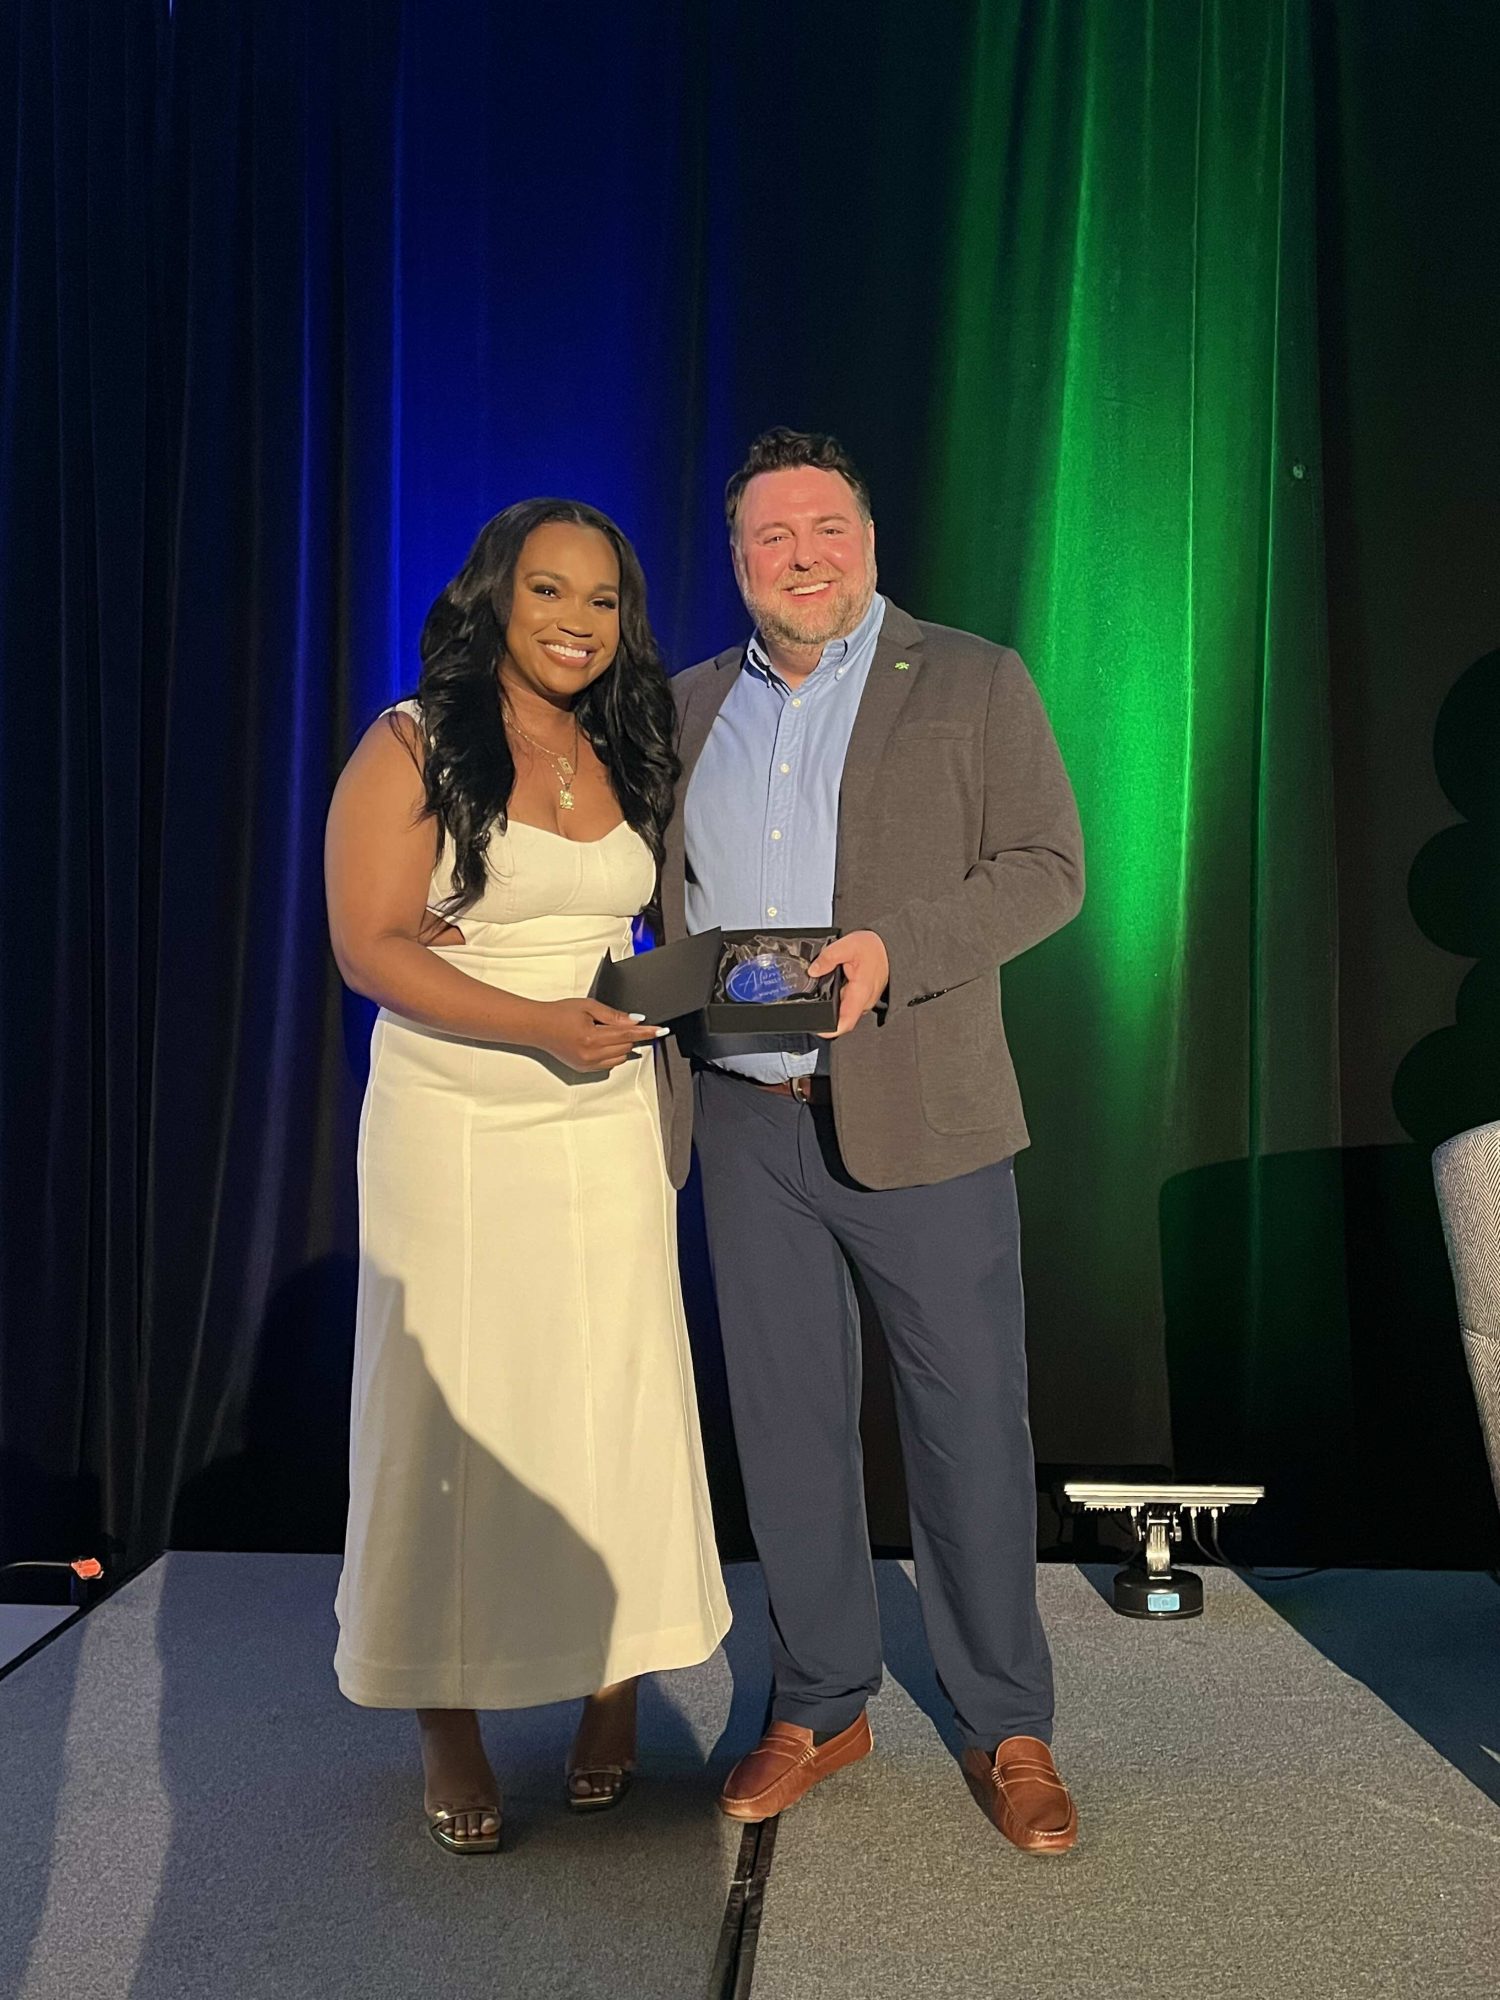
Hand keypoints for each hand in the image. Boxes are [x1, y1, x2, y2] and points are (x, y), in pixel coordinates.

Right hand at [528, 998, 665, 1071]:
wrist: (538, 1026)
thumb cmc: (560, 1013)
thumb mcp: (588, 1006)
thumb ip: (614, 1015)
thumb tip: (635, 1020)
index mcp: (592, 1037)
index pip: (628, 1034)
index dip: (647, 1032)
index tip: (661, 1031)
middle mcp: (591, 1054)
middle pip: (626, 1046)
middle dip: (628, 1034)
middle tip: (615, 1022)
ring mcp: (587, 1064)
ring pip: (620, 1057)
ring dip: (620, 1045)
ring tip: (603, 1031)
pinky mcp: (584, 1069)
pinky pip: (608, 1064)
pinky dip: (611, 1053)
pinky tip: (599, 1042)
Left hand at [809, 930, 889, 1037]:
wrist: (888, 945)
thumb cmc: (874, 947)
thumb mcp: (847, 945)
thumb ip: (828, 958)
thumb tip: (813, 971)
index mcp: (861, 992)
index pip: (846, 1022)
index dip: (829, 1030)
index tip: (816, 1029)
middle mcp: (864, 1001)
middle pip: (841, 1018)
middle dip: (825, 1013)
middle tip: (813, 999)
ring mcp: (864, 1000)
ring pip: (843, 1011)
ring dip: (831, 1005)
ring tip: (825, 988)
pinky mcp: (862, 997)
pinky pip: (847, 1004)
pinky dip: (838, 998)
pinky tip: (834, 985)